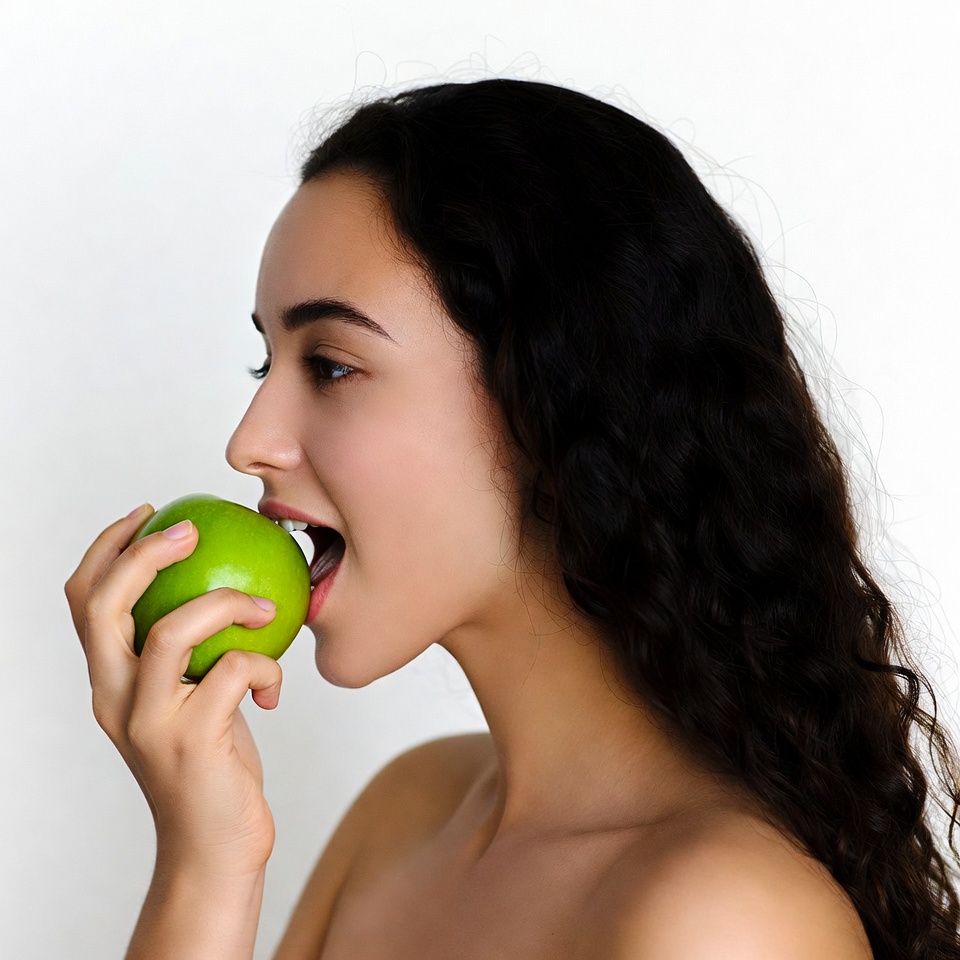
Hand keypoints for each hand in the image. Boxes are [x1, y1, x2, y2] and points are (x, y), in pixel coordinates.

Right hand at [65, 504, 282, 877]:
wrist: (214, 849)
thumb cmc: (213, 766)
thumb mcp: (193, 699)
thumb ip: (195, 655)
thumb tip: (231, 588)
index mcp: (110, 683)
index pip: (85, 601)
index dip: (108, 548)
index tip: (149, 514)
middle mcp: (116, 699)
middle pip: (105, 605)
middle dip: (145, 554)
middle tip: (193, 530)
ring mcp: (150, 723)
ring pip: (171, 632)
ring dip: (225, 604)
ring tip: (263, 607)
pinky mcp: (192, 743)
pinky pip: (233, 673)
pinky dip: (264, 664)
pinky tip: (275, 684)